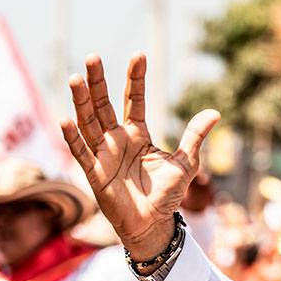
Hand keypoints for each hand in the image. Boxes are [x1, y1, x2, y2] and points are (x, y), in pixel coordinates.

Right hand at [61, 53, 219, 259]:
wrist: (152, 225)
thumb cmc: (167, 196)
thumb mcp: (185, 164)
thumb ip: (194, 137)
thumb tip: (215, 112)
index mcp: (138, 134)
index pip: (135, 100)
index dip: (136, 79)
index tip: (139, 55)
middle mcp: (117, 140)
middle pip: (104, 104)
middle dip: (98, 81)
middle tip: (93, 56)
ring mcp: (103, 155)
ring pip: (88, 122)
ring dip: (81, 101)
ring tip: (74, 78)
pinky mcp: (94, 173)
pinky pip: (80, 152)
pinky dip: (72, 137)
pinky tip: (65, 119)